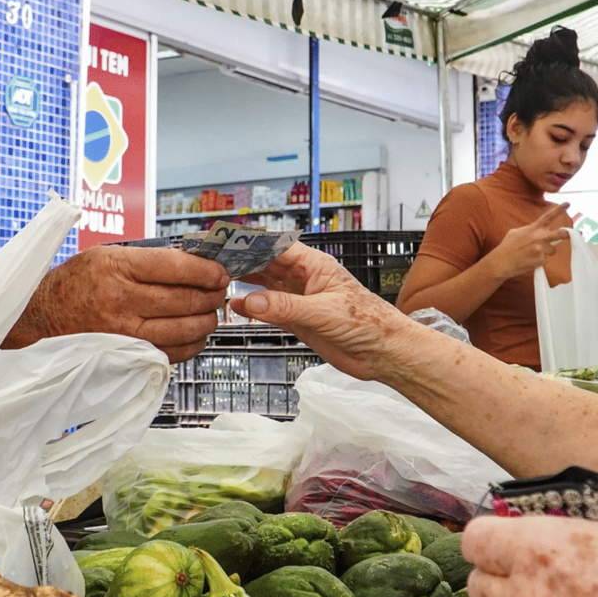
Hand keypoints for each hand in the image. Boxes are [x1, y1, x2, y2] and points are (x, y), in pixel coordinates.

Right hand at [9, 246, 228, 362]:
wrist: (42, 318)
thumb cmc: (77, 283)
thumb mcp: (106, 256)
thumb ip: (148, 259)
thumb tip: (196, 261)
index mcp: (117, 267)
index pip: (176, 266)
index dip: (206, 269)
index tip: (221, 271)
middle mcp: (121, 300)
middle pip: (185, 299)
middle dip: (212, 295)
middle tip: (220, 291)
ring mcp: (125, 332)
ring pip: (184, 328)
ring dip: (206, 320)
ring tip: (211, 312)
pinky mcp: (127, 356)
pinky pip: (172, 353)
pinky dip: (192, 344)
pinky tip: (195, 333)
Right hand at [229, 242, 419, 380]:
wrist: (385, 353)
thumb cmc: (369, 324)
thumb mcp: (324, 313)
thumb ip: (286, 307)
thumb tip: (251, 301)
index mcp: (315, 265)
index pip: (275, 247)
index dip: (249, 244)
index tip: (224, 243)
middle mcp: (305, 278)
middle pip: (267, 263)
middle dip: (242, 260)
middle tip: (212, 260)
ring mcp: (301, 299)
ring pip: (266, 285)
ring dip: (245, 281)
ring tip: (217, 278)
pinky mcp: (300, 320)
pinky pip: (270, 309)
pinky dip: (252, 306)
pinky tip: (235, 305)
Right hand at [492, 203, 570, 278]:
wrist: (501, 262)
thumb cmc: (507, 247)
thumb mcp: (516, 232)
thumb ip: (529, 230)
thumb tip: (536, 232)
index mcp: (533, 229)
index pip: (548, 216)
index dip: (559, 209)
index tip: (568, 203)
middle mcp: (539, 237)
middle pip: (560, 234)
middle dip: (568, 233)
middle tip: (578, 233)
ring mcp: (541, 249)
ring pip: (552, 250)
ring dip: (545, 252)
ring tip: (532, 254)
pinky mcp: (541, 260)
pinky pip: (545, 260)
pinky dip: (538, 261)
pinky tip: (529, 261)